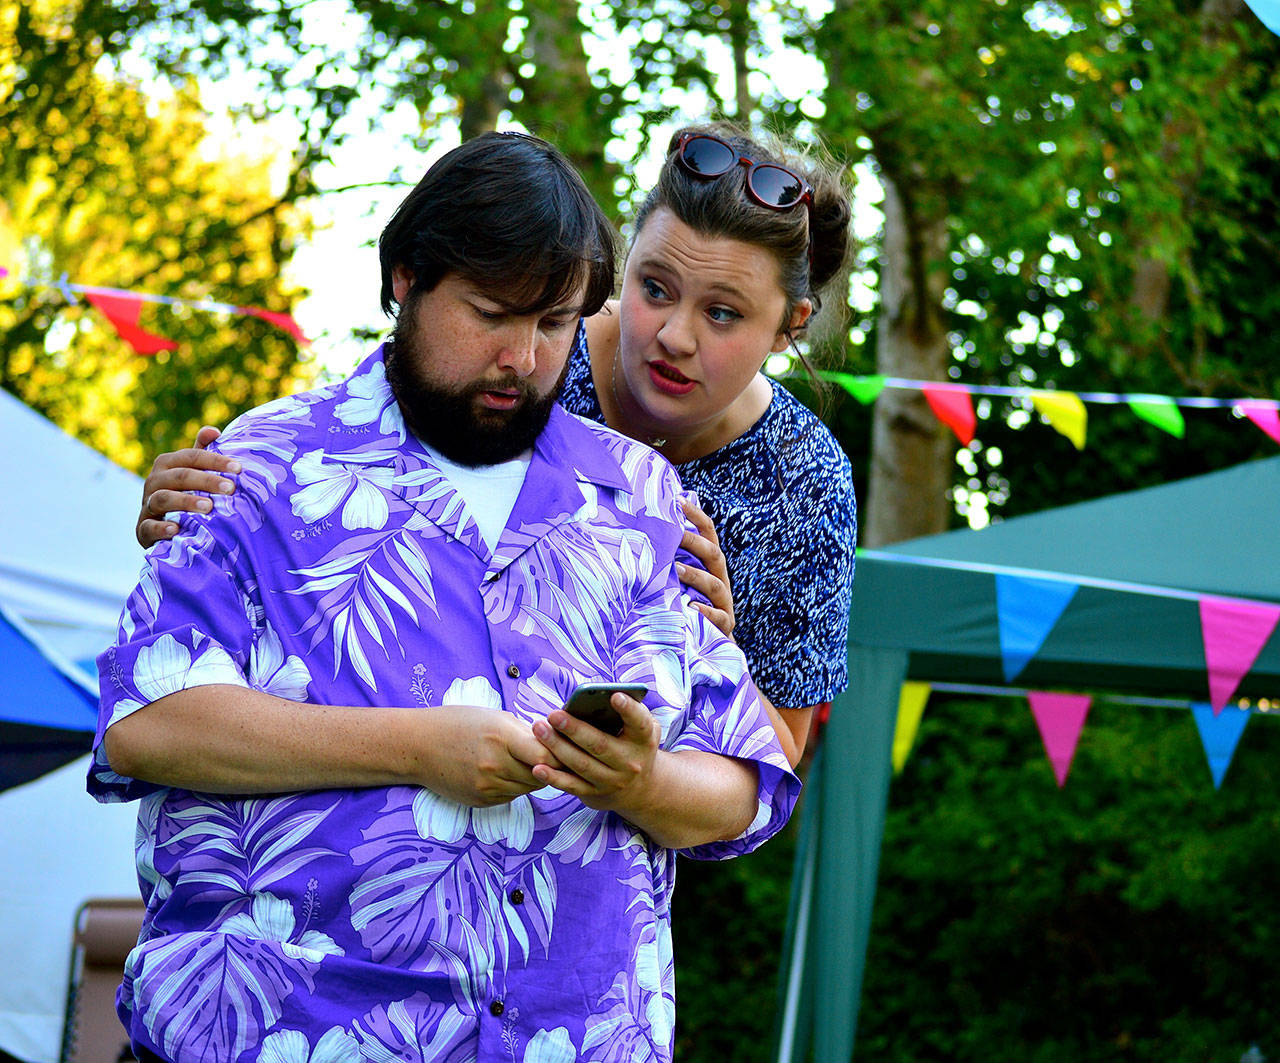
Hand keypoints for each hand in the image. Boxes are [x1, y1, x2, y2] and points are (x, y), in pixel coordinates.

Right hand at [136, 426, 237, 547]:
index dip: (214, 460)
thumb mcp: (193, 472)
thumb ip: (202, 452)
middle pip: (180, 476)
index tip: (238, 468)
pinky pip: (149, 527)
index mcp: (167, 464)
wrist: (162, 528)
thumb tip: (213, 431)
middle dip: (206, 481)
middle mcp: (154, 481)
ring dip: (186, 502)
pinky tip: (176, 530)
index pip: (191, 457)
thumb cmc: (185, 493)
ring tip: (209, 507)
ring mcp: (147, 505)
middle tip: (231, 488)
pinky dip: (161, 528)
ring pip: (163, 498)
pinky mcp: (143, 530)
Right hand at [421, 705, 567, 806]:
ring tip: (529, 761)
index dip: (561, 753)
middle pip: (542, 775)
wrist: (418, 746)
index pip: (547, 755)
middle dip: (552, 766)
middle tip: (556, 756)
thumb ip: (526, 732)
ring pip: (530, 788)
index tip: (567, 747)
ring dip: (535, 777)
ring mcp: (488, 787)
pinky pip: (513, 796)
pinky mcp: (482, 801)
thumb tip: (555, 741)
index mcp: (502, 737)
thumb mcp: (494, 717)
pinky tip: (508, 771)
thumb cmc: (457, 723)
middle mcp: (496, 765)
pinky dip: (517, 785)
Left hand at [530, 692, 659, 814]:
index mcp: (643, 739)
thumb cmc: (634, 744)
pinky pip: (571, 786)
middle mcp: (630, 762)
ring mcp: (612, 780)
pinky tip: (537, 768)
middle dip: (574, 729)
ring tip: (539, 729)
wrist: (640, 788)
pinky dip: (554, 778)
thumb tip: (601, 696)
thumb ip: (629, 711)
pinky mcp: (595, 793)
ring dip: (557, 747)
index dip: (629, 710)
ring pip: (582, 764)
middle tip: (553, 715)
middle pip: (600, 745)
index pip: (639, 723)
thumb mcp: (643, 727)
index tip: (614, 696)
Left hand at [677, 498, 734, 638]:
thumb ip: (671, 558)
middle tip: (674, 534)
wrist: (707, 643)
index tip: (677, 500)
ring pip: (714, 584)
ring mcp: (724, 603)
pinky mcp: (724, 625)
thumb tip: (643, 531)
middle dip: (694, 542)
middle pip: (713, 554)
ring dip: (695, 575)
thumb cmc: (686, 605)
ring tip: (675, 569)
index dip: (696, 515)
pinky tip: (690, 607)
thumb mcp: (679, 580)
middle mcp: (720, 579)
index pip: (709, 533)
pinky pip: (718, 617)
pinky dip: (704, 612)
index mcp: (711, 564)